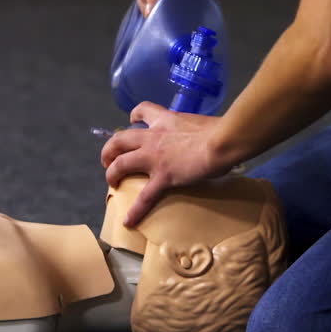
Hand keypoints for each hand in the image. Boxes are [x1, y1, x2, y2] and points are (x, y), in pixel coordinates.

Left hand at [100, 102, 230, 227]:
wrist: (222, 140)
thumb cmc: (219, 130)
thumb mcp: (198, 123)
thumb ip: (192, 130)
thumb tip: (202, 138)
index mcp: (165, 120)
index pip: (143, 110)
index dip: (134, 115)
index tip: (131, 120)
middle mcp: (153, 136)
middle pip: (119, 139)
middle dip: (109, 150)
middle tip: (109, 159)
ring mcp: (154, 158)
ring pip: (121, 164)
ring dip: (111, 173)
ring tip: (111, 183)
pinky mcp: (162, 177)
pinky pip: (145, 197)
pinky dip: (135, 210)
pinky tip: (128, 221)